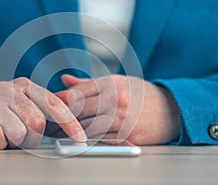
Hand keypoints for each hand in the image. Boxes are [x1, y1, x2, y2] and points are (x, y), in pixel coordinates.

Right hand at [0, 77, 86, 149]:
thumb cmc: (1, 112)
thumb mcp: (26, 105)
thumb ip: (48, 105)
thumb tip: (74, 101)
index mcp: (26, 86)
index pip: (54, 104)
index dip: (70, 123)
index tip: (80, 139)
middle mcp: (10, 89)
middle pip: (37, 123)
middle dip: (33, 139)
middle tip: (23, 139)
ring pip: (18, 132)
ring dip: (15, 143)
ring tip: (7, 137)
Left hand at [53, 74, 179, 144]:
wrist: (171, 110)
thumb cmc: (141, 95)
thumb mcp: (117, 82)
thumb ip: (88, 83)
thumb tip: (64, 81)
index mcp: (111, 84)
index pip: (77, 92)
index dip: (61, 100)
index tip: (51, 106)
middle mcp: (116, 100)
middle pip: (78, 110)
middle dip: (61, 117)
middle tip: (49, 122)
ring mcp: (121, 119)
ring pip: (86, 127)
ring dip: (71, 131)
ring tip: (58, 133)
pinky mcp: (126, 137)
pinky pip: (99, 140)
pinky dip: (87, 140)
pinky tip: (79, 139)